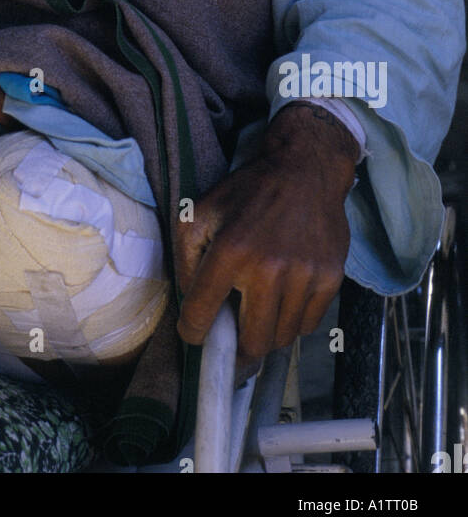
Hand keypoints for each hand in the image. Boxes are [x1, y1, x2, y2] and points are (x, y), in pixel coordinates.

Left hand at [175, 103, 357, 359]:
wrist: (304, 169)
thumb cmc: (246, 193)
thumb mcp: (199, 213)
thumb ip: (186, 260)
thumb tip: (189, 304)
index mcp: (230, 251)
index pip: (202, 315)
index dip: (193, 332)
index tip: (194, 334)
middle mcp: (269, 269)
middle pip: (253, 343)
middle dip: (238, 347)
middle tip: (233, 335)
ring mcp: (304, 276)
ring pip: (283, 338)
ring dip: (267, 332)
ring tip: (259, 310)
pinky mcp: (331, 278)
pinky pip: (308, 325)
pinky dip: (293, 321)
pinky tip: (283, 299)